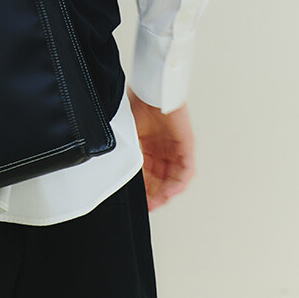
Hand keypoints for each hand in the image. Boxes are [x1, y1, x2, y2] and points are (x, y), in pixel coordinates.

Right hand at [131, 97, 195, 213]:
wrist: (151, 91)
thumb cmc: (137, 105)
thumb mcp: (126, 137)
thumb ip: (123, 154)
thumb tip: (112, 174)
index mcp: (149, 147)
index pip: (149, 175)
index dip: (145, 190)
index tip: (140, 202)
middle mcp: (163, 150)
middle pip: (162, 179)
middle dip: (156, 195)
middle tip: (149, 206)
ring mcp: (176, 148)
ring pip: (175, 177)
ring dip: (167, 192)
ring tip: (159, 201)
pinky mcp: (187, 146)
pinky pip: (186, 169)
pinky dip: (179, 182)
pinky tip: (171, 191)